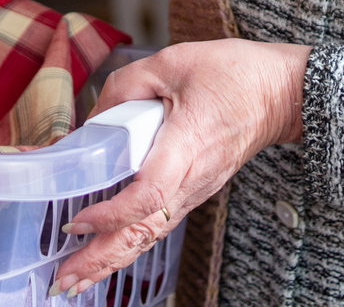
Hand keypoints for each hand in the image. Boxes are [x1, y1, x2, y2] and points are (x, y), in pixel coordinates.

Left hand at [51, 39, 309, 297]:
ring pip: (150, 235)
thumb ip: (124, 89)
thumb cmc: (233, 74)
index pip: (148, 195)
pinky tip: (105, 256)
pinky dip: (129, 244)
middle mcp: (191, 179)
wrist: (279, 94)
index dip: (111, 214)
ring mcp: (195, 191)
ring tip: (73, 281)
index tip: (77, 221)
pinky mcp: (193, 191)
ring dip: (111, 260)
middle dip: (102, 260)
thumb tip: (91, 122)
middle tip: (63, 281)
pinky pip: (158, 225)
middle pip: (144, 231)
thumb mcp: (171, 62)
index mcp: (186, 145)